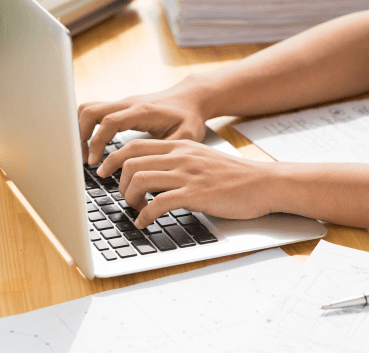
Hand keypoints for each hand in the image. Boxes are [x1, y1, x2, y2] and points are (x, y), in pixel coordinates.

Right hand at [78, 77, 211, 165]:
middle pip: (90, 110)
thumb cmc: (189, 117)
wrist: (191, 98)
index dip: (98, 142)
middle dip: (81, 136)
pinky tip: (93, 146)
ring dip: (82, 130)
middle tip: (84, 159)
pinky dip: (89, 127)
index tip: (95, 162)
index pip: (109, 122)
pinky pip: (96, 112)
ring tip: (86, 154)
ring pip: (89, 108)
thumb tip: (151, 170)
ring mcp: (123, 103)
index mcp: (142, 111)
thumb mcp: (186, 137)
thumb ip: (168, 151)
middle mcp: (129, 104)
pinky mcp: (121, 107)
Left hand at [96, 139, 276, 227]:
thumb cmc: (233, 176)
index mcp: (180, 145)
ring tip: (134, 208)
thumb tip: (151, 174)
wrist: (263, 183)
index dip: (114, 158)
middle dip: (117, 180)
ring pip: (140, 179)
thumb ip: (177, 162)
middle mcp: (180, 156)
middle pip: (130, 160)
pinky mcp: (195, 194)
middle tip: (121, 195)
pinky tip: (145, 222)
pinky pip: (158, 203)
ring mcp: (187, 174)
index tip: (105, 171)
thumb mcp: (201, 159)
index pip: (135, 146)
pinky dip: (145, 215)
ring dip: (129, 197)